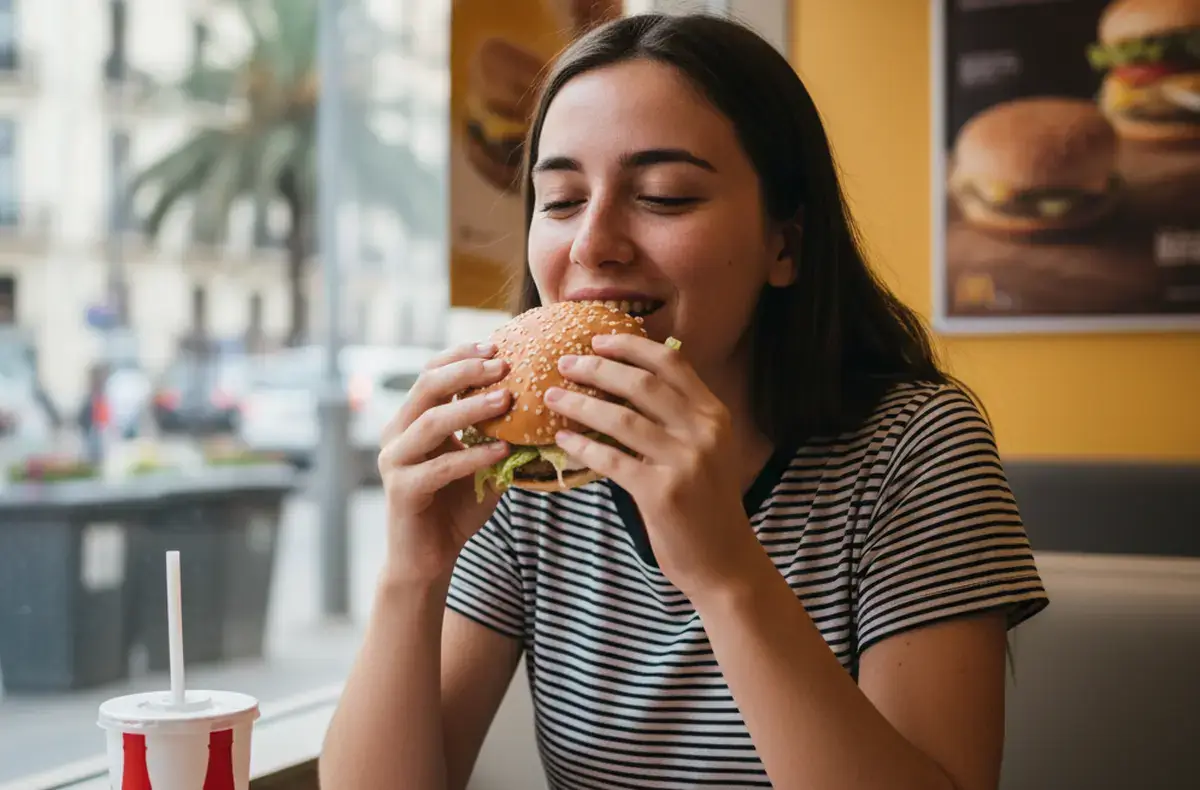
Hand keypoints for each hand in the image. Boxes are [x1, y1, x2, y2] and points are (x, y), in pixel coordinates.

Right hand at [377, 342, 512, 585]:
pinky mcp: (402, 490)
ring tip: (507, 398)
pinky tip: (501, 451)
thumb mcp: (481, 463)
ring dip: (472, 408)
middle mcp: (397, 434)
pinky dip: (473, 456)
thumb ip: (497, 434)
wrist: (428, 559)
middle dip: (466, 371)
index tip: (497, 344)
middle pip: (427, 386)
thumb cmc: (456, 508)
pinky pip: (440, 467)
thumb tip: (543, 405)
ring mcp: (395, 461)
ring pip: (431, 422)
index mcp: (412, 421)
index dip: (461, 355)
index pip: (432, 373)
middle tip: (503, 364)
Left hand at [544, 334, 761, 597]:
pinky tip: (562, 440)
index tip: (597, 339)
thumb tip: (621, 384)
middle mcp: (704, 432)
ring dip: (580, 404)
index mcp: (715, 415)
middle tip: (563, 362)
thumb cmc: (705, 504)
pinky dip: (582, 447)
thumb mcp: (706, 450)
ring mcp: (685, 462)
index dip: (630, 346)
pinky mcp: (662, 493)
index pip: (672, 362)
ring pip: (621, 418)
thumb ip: (677, 418)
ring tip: (552, 396)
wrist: (724, 561)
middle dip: (597, 368)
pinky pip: (611, 460)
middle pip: (642, 383)